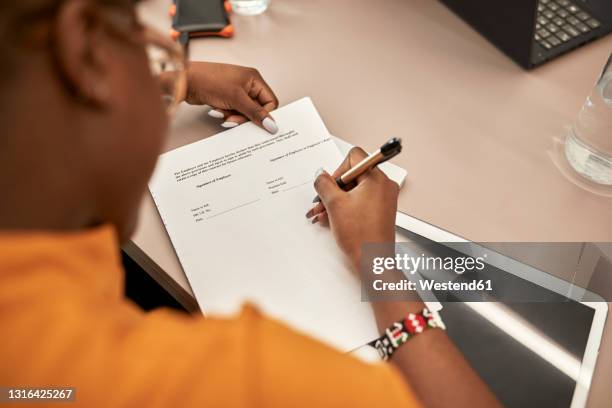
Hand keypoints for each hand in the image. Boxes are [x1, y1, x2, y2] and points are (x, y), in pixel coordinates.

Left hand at [185, 62, 278, 133]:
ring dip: (233, 116)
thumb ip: (256, 113)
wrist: (186, 81)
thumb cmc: (210, 81)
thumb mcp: (236, 99)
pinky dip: (226, 114)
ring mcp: (237, 91)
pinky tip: (216, 111)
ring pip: (244, 113)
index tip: (257, 124)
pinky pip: (233, 112)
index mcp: (254, 79)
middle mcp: (247, 84)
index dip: (265, 114)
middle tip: (233, 120)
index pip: (270, 101)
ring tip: (222, 114)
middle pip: (256, 109)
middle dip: (244, 117)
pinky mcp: (227, 98)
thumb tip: (272, 125)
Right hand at [306, 147, 398, 268]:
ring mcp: (384, 199)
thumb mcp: (335, 204)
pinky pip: (360, 201)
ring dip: (336, 200)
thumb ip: (324, 184)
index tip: (330, 185)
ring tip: (323, 213)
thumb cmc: (362, 236)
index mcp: (377, 178)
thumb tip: (321, 175)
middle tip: (322, 201)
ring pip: (355, 190)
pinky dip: (346, 207)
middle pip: (353, 175)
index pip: (354, 157)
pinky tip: (331, 218)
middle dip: (334, 189)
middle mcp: (384, 186)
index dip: (337, 170)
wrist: (373, 261)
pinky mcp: (380, 211)